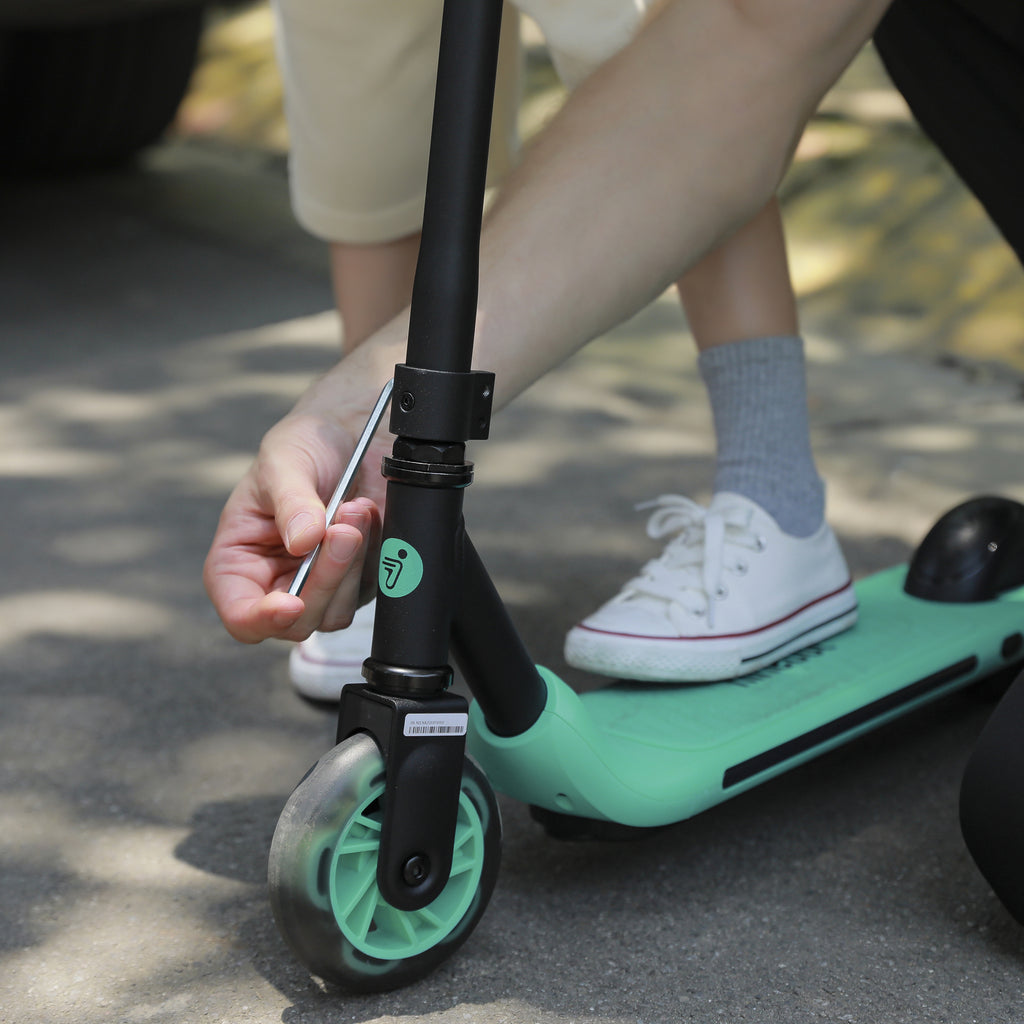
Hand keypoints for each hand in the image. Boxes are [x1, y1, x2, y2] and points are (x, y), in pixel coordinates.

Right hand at [203, 409, 388, 642]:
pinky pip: (368, 590)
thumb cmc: (302, 447)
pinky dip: (373, 555)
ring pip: (336, 611)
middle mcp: (275, 584)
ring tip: (356, 509)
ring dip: (353, 564)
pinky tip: (369, 516)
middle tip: (343, 528)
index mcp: (238, 563)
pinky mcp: (356, 582)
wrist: (349, 436)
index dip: (263, 619)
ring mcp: (318, 587)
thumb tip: (303, 542)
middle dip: (325, 577)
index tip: (291, 602)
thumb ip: (291, 503)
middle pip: (298, 621)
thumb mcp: (285, 462)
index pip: (241, 616)